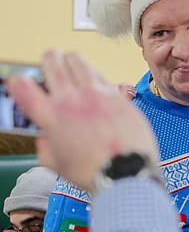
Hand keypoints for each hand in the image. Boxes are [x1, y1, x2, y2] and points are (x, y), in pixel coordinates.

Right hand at [7, 50, 158, 191]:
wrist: (127, 173)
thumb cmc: (94, 173)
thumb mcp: (58, 165)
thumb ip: (46, 147)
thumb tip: (46, 138)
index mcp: (52, 117)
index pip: (24, 88)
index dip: (19, 83)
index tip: (21, 83)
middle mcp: (72, 101)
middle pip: (54, 63)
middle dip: (50, 58)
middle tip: (52, 58)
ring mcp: (97, 95)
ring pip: (80, 62)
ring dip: (73, 60)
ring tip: (73, 61)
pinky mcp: (119, 96)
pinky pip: (105, 77)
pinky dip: (97, 78)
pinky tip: (98, 83)